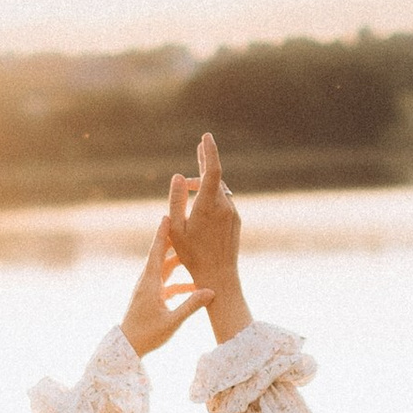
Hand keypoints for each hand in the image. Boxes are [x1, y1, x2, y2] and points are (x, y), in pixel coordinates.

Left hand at [118, 208, 212, 357]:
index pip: (157, 253)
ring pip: (165, 269)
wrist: (128, 347)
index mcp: (150, 283)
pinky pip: (166, 284)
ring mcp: (148, 290)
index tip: (167, 216)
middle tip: (186, 226)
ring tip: (194, 250)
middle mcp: (147, 282)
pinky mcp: (151, 298)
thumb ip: (191, 306)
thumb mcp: (172, 322)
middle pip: (161, 256)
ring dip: (178, 261)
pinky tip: (193, 287)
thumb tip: (211, 292)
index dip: (162, 234)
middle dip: (173, 241)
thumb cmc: (147, 335)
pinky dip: (178, 282)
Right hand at [167, 134, 251, 344]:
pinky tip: (199, 205)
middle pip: (215, 177)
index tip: (206, 137)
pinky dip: (211, 197)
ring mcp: (232, 213)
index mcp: (208, 205)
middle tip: (200, 146)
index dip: (209, 152)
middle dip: (206, 161)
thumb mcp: (176, 228)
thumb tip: (178, 177)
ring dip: (204, 185)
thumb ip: (176, 200)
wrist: (219, 276)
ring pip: (218, 190)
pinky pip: (222, 202)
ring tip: (187, 185)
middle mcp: (224, 206)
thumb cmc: (192, 255)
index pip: (212, 170)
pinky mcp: (235, 220)